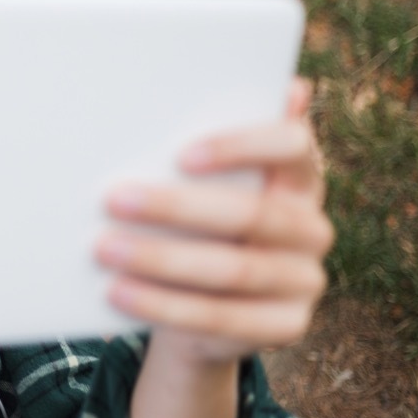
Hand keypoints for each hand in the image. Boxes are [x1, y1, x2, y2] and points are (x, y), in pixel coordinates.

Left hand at [97, 79, 333, 363]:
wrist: (207, 298)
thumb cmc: (198, 219)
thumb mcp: (203, 182)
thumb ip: (201, 147)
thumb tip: (233, 91)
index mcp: (300, 176)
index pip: (293, 146)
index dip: (241, 147)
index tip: (180, 155)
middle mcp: (313, 227)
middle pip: (251, 214)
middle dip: (176, 207)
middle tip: (113, 199)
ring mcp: (305, 281)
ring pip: (232, 270)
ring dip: (160, 259)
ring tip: (104, 248)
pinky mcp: (286, 327)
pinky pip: (220, 318)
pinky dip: (163, 305)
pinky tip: (118, 292)